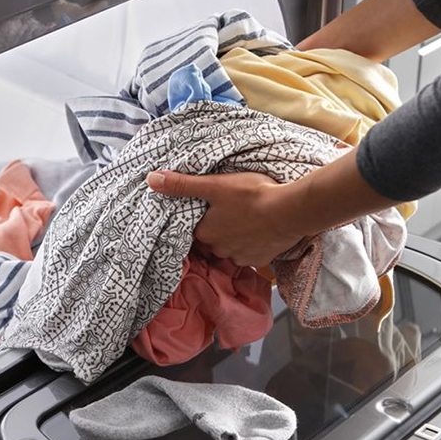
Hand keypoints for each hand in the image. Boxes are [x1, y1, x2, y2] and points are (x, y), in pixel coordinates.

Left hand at [146, 170, 303, 267]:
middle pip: (214, 239)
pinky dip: (254, 244)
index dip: (203, 217)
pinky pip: (251, 254)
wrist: (288, 211)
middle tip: (232, 210)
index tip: (211, 208)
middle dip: (220, 228)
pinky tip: (261, 230)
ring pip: (233, 248)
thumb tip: (151, 179)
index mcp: (206, 233)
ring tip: (248, 218)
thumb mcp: (214, 185)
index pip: (197, 228)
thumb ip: (182, 184)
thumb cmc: (251, 195)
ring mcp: (241, 257)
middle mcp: (220, 250)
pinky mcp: (260, 260)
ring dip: (237, 236)